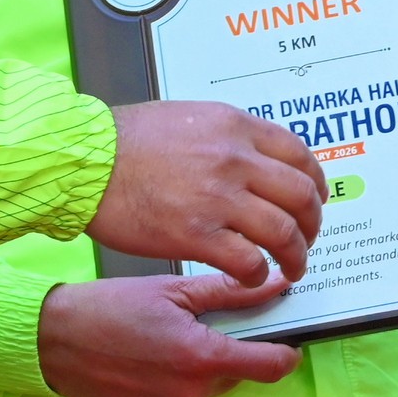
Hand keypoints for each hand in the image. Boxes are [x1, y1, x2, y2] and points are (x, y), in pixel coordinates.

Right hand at [36, 272, 300, 396]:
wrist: (51, 341)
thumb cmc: (107, 308)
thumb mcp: (172, 290)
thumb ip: (229, 293)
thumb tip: (274, 287)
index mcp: (202, 357)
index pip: (270, 366)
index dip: (285, 354)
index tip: (287, 344)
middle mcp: (190, 394)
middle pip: (232, 375)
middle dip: (223, 353)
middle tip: (194, 328)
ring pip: (202, 392)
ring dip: (194, 372)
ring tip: (159, 345)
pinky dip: (169, 389)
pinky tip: (144, 367)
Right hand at [90, 100, 326, 284]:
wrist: (83, 160)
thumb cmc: (124, 140)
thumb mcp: (187, 118)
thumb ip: (226, 136)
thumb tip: (253, 158)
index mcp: (235, 127)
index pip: (299, 155)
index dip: (315, 183)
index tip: (314, 200)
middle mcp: (235, 159)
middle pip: (300, 195)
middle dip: (312, 224)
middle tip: (308, 240)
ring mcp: (218, 198)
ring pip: (284, 232)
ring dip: (296, 255)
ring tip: (292, 268)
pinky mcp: (196, 235)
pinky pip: (249, 261)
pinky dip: (259, 275)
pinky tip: (252, 278)